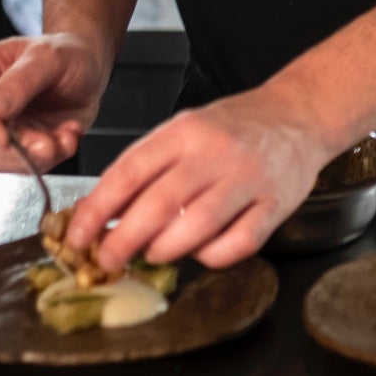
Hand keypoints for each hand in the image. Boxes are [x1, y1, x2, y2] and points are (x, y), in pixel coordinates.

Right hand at [0, 34, 106, 171]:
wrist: (89, 67)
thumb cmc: (64, 52)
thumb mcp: (45, 57)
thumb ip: (18, 82)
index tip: (1, 137)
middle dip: (13, 148)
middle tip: (45, 142)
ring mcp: (1, 128)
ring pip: (2, 158)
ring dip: (35, 155)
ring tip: (64, 136)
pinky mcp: (21, 146)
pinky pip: (28, 165)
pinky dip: (52, 157)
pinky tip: (68, 135)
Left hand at [65, 87, 332, 271]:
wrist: (297, 114)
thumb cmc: (232, 128)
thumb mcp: (184, 131)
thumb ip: (147, 167)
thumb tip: (101, 213)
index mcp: (183, 131)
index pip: (129, 172)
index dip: (98, 209)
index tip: (78, 236)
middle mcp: (214, 153)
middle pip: (159, 204)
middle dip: (123, 240)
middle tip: (105, 260)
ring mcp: (247, 179)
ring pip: (197, 226)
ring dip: (165, 249)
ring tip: (151, 255)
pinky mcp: (276, 204)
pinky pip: (239, 243)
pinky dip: (212, 256)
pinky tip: (201, 253)